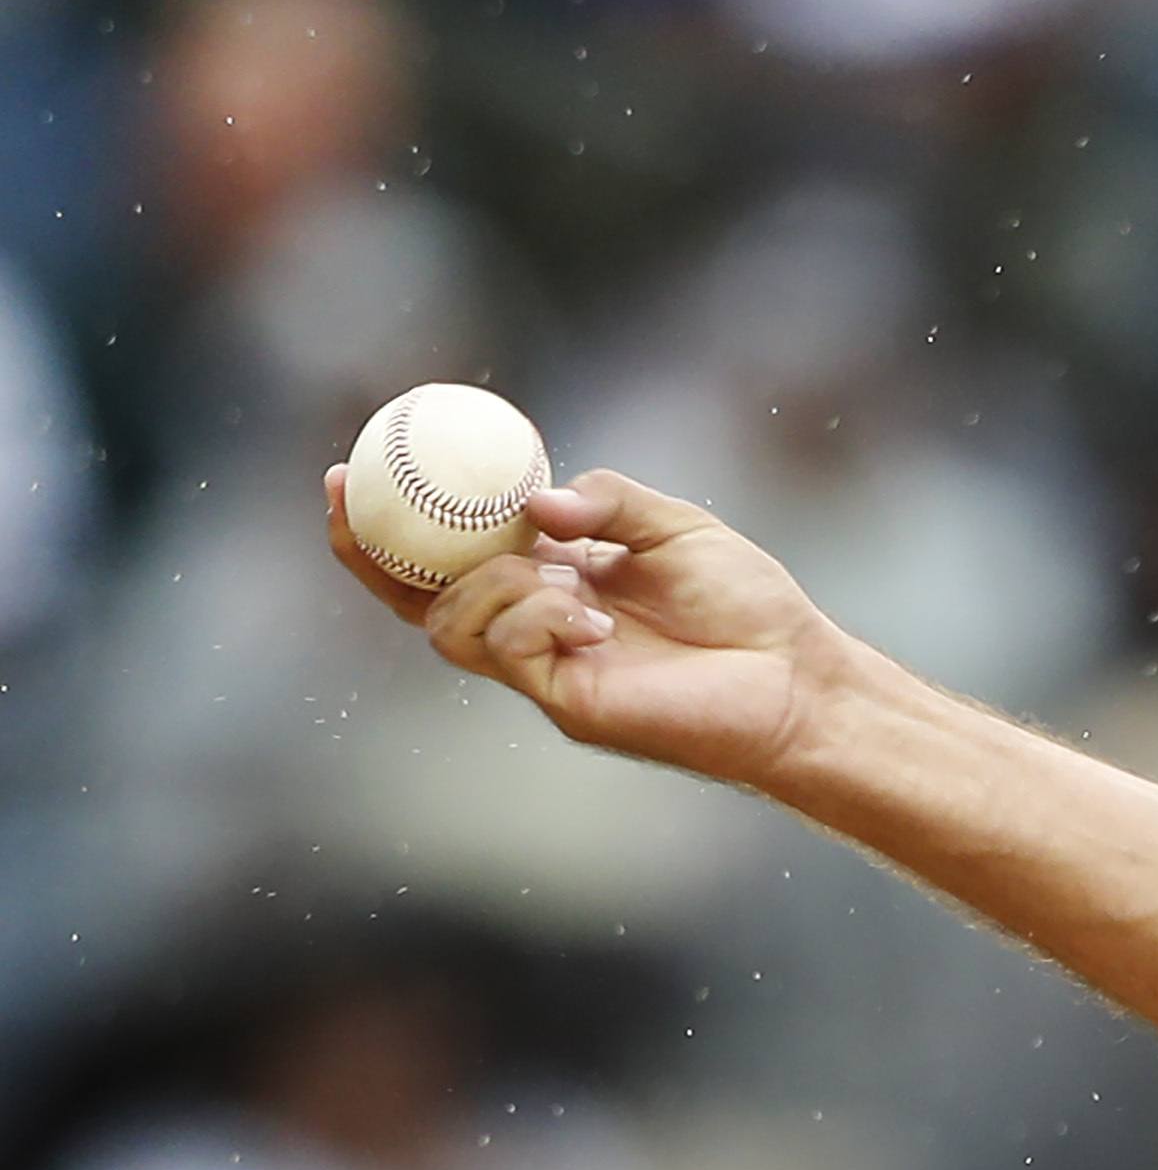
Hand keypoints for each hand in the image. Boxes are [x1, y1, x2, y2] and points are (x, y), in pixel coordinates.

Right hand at [327, 466, 842, 788]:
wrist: (797, 679)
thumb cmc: (748, 607)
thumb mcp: (677, 527)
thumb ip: (606, 501)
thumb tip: (532, 501)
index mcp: (553, 579)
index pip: (451, 552)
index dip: (394, 517)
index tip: (352, 465)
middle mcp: (535, 625)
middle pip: (417, 598)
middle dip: (368, 552)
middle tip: (348, 494)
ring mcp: (544, 669)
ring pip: (452, 625)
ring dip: (488, 583)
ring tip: (559, 575)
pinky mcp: (566, 704)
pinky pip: (509, 652)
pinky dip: (537, 619)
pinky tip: (593, 620)